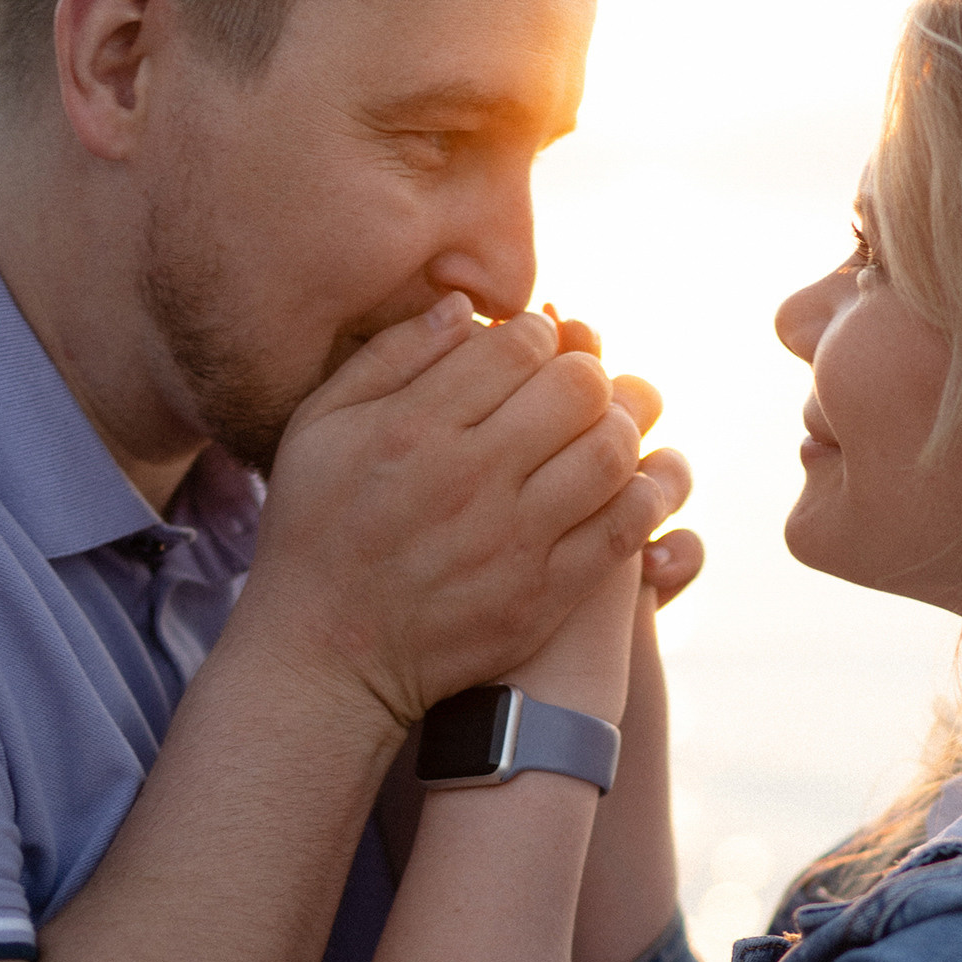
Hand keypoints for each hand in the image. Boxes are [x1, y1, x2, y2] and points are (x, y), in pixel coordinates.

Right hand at [229, 293, 673, 727]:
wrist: (326, 656)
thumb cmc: (317, 530)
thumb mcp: (319, 427)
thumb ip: (390, 356)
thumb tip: (464, 305)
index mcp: (412, 427)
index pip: (517, 346)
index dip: (541, 333)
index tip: (536, 345)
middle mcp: (467, 479)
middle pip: (577, 390)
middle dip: (590, 370)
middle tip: (581, 380)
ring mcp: (512, 540)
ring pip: (610, 452)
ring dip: (624, 425)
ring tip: (607, 423)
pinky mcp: (544, 594)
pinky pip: (624, 526)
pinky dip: (643, 492)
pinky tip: (628, 481)